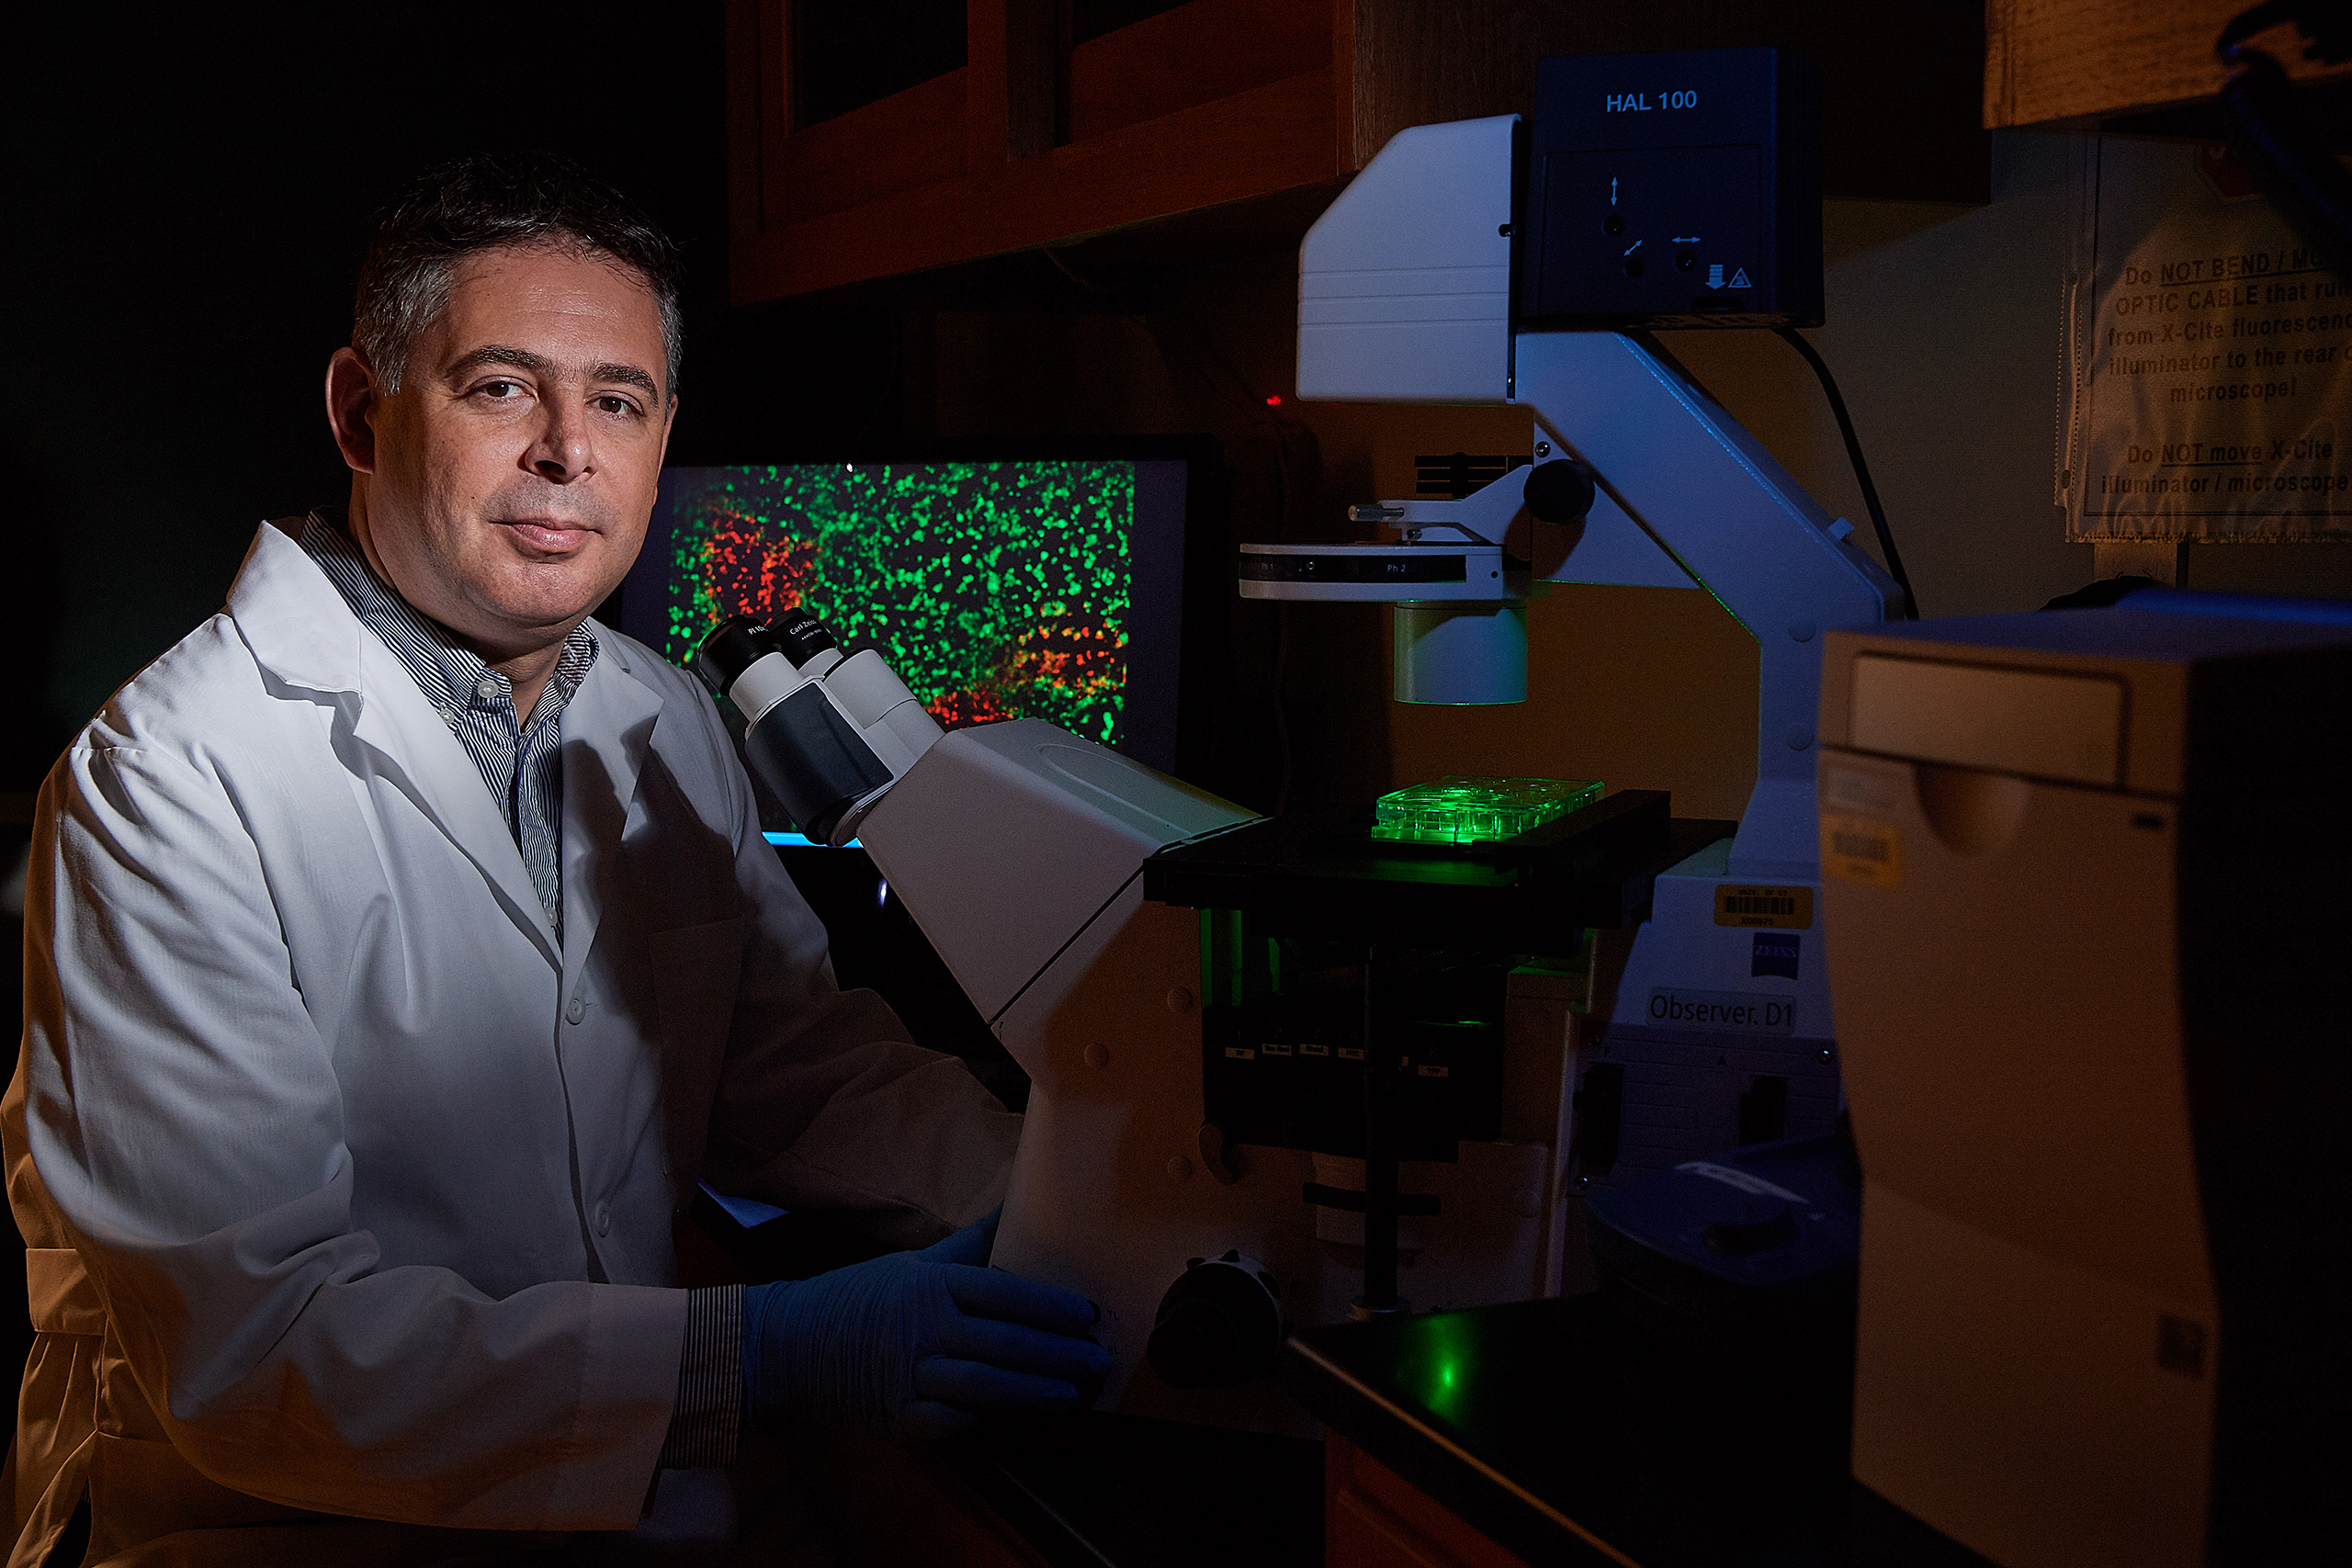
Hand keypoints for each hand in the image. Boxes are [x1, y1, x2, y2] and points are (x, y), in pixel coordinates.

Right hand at [742, 1210, 1108, 1440]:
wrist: (785, 1344)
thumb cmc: (857, 1299)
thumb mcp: (912, 1264)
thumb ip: (968, 1246)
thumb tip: (1014, 1208)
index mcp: (932, 1285)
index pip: (1003, 1291)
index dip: (1048, 1305)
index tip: (1087, 1314)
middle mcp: (924, 1327)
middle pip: (1003, 1341)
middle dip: (1056, 1354)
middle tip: (1097, 1361)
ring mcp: (909, 1374)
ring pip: (983, 1384)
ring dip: (1032, 1392)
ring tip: (1072, 1395)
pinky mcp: (896, 1416)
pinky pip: (950, 1422)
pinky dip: (986, 1422)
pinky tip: (1018, 1422)